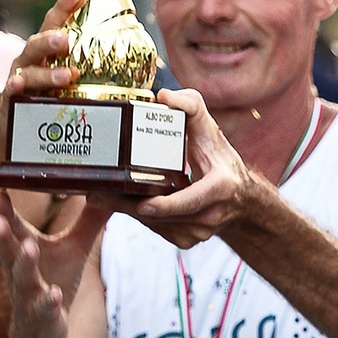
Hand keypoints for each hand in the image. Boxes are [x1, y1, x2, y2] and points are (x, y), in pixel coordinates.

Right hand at [0, 0, 84, 173]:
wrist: (9, 125)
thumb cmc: (45, 97)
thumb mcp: (63, 77)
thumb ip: (86, 66)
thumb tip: (131, 57)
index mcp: (45, 51)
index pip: (55, 23)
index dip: (65, 5)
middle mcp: (30, 61)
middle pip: (38, 43)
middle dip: (52, 38)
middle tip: (66, 38)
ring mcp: (18, 79)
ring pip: (30, 72)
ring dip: (47, 73)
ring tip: (67, 76)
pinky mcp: (10, 101)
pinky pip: (12, 94)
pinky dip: (16, 89)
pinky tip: (18, 86)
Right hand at [0, 190, 110, 337]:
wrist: (43, 332)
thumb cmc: (56, 281)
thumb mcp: (75, 249)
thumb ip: (89, 221)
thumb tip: (108, 189)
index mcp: (25, 251)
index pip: (11, 227)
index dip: (2, 209)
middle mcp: (20, 272)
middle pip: (7, 251)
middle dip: (1, 235)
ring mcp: (28, 297)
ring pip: (22, 280)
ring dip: (25, 264)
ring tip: (29, 247)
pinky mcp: (41, 319)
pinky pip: (43, 310)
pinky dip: (48, 302)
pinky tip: (54, 294)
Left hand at [114, 89, 258, 249]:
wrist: (241, 201)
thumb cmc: (222, 161)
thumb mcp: (212, 131)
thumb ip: (191, 107)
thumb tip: (163, 96)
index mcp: (220, 188)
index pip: (191, 200)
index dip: (167, 205)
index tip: (143, 204)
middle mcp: (211, 216)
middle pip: (162, 215)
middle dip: (127, 206)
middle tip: (96, 194)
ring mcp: (198, 233)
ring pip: (155, 223)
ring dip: (128, 211)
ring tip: (99, 196)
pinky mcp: (186, 241)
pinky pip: (156, 228)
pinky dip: (138, 215)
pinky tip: (119, 203)